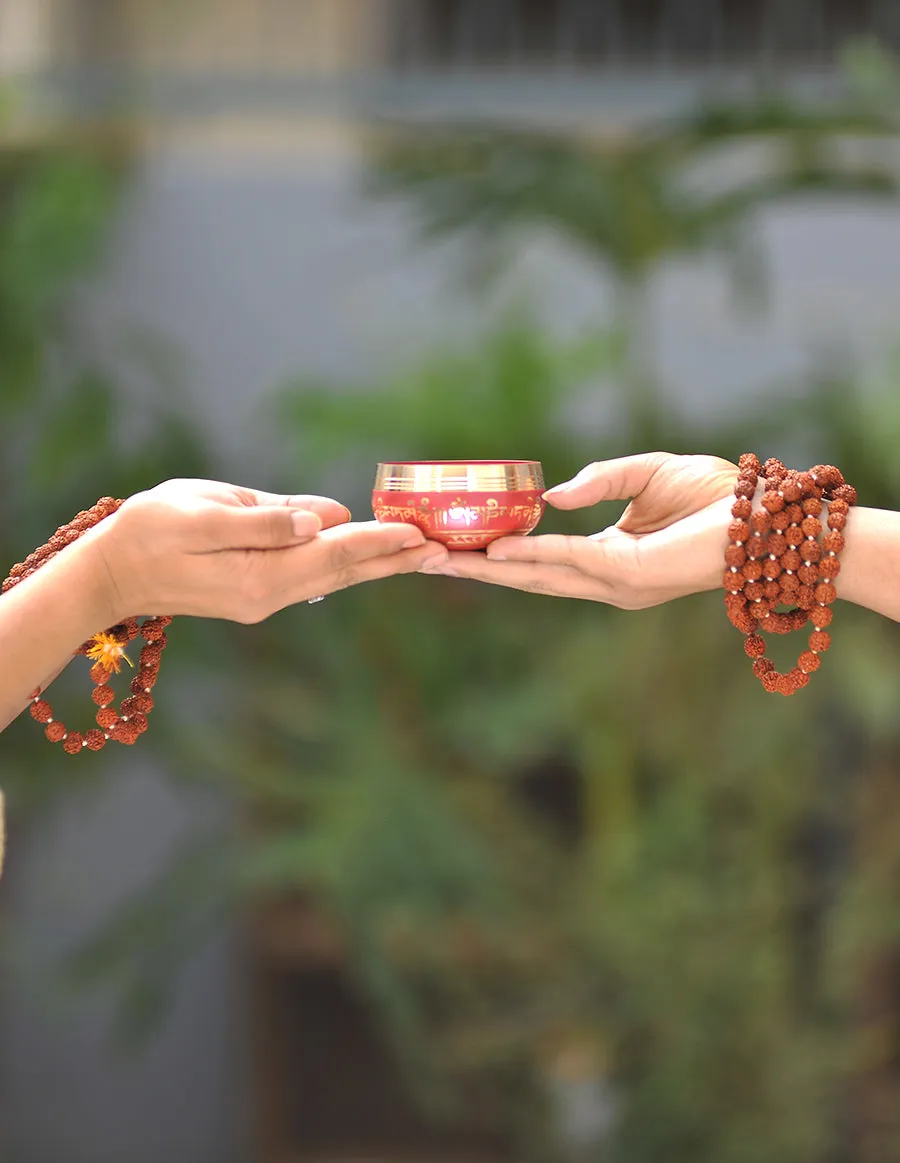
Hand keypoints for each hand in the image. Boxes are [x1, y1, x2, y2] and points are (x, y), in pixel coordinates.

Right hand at [91, 479, 447, 622]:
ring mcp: (264, 600)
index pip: (331, 555)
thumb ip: (264, 518)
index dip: (377, 542)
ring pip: (334, 578)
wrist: (109, 575)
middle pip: (344, 573)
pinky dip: (348, 565)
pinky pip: (314, 578)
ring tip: (424, 552)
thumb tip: (323, 518)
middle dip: (395, 560)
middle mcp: (268, 596)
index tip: (419, 533)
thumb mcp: (200, 511)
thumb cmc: (147, 531)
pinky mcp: (257, 594)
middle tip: (447, 550)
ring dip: (379, 564)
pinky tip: (372, 556)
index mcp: (257, 575)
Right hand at [421, 453, 738, 607]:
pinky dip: (530, 556)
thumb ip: (596, 482)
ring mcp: (615, 584)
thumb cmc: (716, 496)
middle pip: (528, 577)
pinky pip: (568, 562)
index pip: (542, 561)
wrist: (766, 515)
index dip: (499, 555)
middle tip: (424, 561)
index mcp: (609, 560)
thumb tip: (549, 497)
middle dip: (477, 570)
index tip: (455, 545)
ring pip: (538, 576)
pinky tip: (496, 551)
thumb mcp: (642, 473)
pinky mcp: (629, 576)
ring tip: (441, 559)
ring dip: (489, 569)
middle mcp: (606, 581)